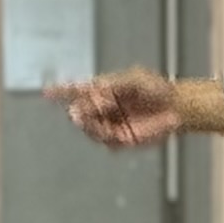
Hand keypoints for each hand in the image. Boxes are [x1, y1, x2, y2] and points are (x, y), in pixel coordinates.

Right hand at [50, 67, 182, 147]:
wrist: (177, 107)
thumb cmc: (157, 89)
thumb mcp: (136, 80)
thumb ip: (115, 84)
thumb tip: (97, 88)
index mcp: (101, 90)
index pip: (76, 89)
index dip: (60, 91)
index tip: (46, 92)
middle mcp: (101, 107)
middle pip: (79, 112)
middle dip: (79, 113)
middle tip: (81, 112)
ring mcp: (108, 123)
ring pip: (89, 129)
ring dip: (92, 127)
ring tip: (105, 124)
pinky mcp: (119, 139)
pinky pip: (106, 142)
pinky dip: (108, 139)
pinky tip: (119, 135)